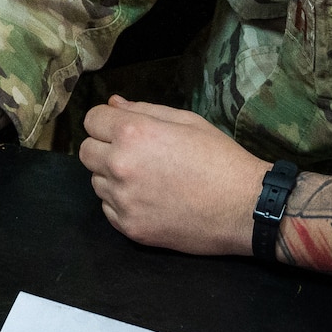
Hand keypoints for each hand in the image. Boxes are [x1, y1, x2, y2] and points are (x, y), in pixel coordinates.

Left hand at [77, 97, 267, 256]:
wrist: (245, 207)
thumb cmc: (220, 158)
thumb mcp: (186, 122)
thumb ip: (143, 110)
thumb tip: (113, 103)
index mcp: (133, 133)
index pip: (92, 120)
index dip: (106, 122)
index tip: (122, 129)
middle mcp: (120, 165)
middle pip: (86, 151)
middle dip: (104, 148)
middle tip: (135, 154)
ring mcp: (123, 200)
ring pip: (96, 181)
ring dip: (112, 177)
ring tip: (148, 179)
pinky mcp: (130, 228)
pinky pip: (108, 209)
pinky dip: (122, 203)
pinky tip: (150, 199)